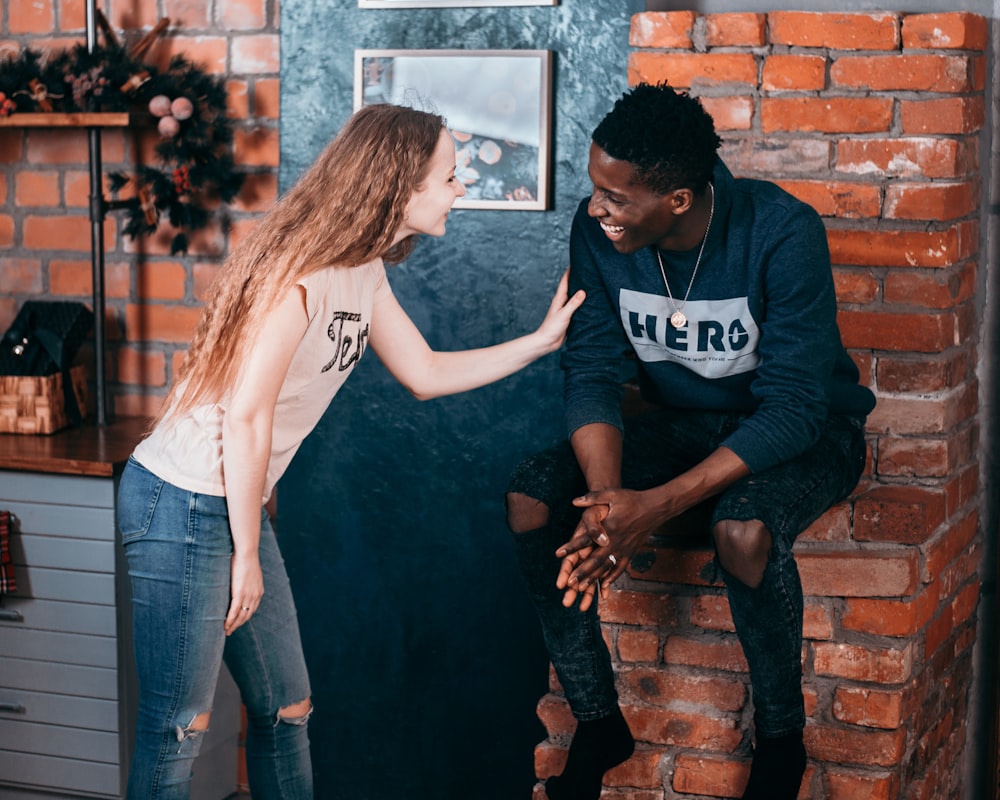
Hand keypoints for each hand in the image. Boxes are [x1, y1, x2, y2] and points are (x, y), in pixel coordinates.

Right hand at [225, 550, 264, 634]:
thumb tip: (240, 581)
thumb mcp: (250, 572)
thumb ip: (247, 580)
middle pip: (247, 615)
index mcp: (259, 591)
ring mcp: (248, 595)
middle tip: (231, 631)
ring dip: (233, 625)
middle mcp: (255, 596)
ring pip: (241, 616)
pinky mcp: (240, 593)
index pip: (252, 609)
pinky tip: (225, 625)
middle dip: (239, 624)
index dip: (245, 617)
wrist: (247, 553)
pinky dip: (229, 620)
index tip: (238, 622)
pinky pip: (234, 611)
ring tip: (226, 631)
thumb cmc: (246, 559)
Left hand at [535, 269, 584, 353]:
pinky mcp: (569, 317)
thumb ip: (573, 303)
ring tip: (590, 284)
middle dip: (577, 278)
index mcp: (559, 299)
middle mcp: (562, 302)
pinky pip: (577, 307)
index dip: (570, 271)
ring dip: (580, 290)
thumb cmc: (552, 328)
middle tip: (586, 270)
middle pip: (570, 287)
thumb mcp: (564, 314)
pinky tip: (588, 303)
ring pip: (574, 297)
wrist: (547, 342)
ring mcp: (565, 310)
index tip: (576, 261)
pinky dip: (582, 303)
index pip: (565, 282)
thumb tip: (583, 292)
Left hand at [555, 488, 660, 610]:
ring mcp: (624, 549)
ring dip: (594, 578)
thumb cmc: (632, 500)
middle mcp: (616, 542)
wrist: (655, 508)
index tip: (558, 553)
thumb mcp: (612, 494)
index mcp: (609, 527)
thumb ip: (593, 497)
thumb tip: (575, 501)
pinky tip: (605, 586)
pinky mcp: (631, 553)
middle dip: (582, 572)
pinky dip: (612, 577)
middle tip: (569, 582)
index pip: (586, 539)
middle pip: (596, 560)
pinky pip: (620, 568)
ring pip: (606, 567)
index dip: (572, 546)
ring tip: (581, 588)